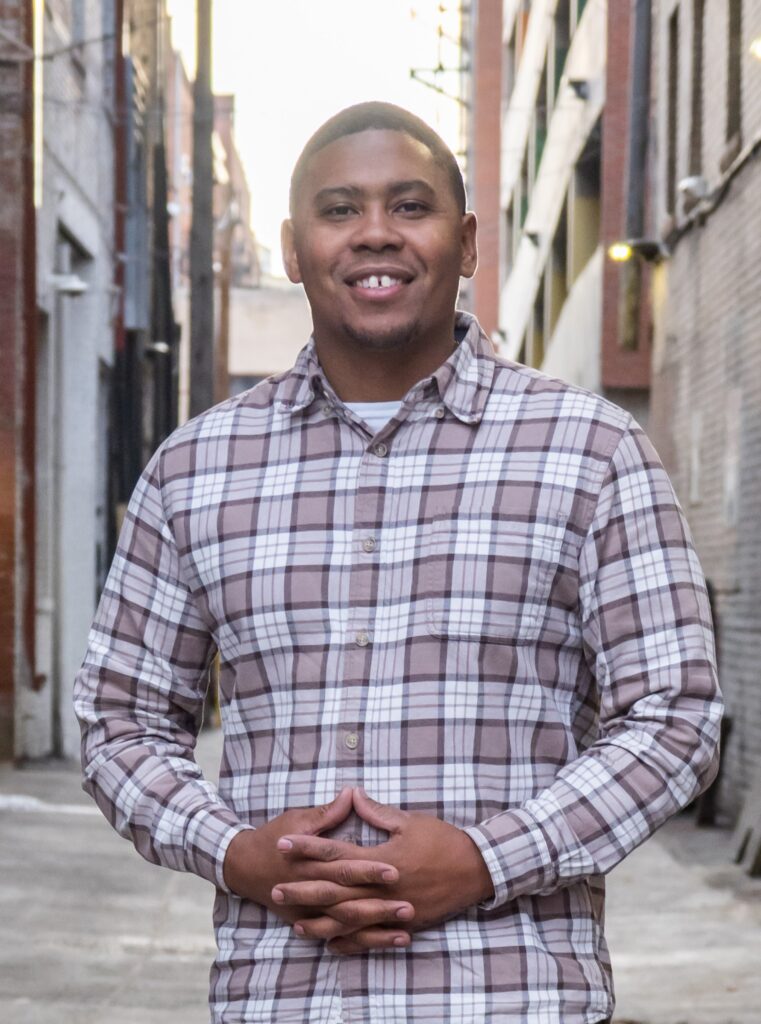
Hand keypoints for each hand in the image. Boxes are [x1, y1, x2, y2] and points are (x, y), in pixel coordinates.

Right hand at [223, 789, 410, 935]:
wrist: (243, 866)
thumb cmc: (273, 837)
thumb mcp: (298, 819)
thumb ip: (328, 812)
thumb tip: (352, 793)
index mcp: (310, 862)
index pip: (344, 866)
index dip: (368, 870)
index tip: (394, 871)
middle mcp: (311, 890)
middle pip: (348, 900)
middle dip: (378, 906)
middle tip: (409, 907)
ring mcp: (310, 911)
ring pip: (346, 924)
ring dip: (376, 928)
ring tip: (406, 929)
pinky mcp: (310, 922)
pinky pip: (339, 936)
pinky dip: (362, 941)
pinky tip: (387, 941)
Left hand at [274, 788, 493, 952]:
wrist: (477, 869)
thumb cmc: (443, 840)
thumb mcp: (410, 820)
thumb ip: (377, 812)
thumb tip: (353, 795)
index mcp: (382, 858)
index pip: (336, 853)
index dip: (308, 848)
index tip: (284, 843)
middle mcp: (383, 887)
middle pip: (335, 891)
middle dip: (304, 890)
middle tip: (276, 889)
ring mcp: (393, 909)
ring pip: (349, 919)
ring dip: (320, 920)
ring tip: (295, 921)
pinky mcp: (403, 923)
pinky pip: (370, 936)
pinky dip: (349, 940)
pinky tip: (330, 941)